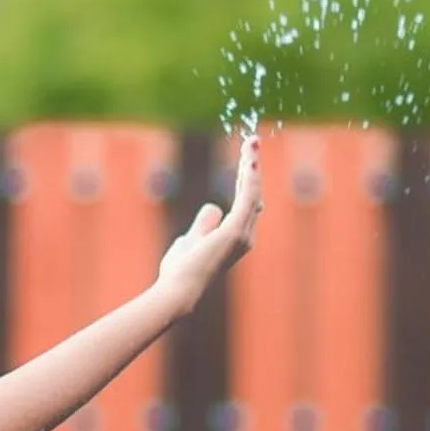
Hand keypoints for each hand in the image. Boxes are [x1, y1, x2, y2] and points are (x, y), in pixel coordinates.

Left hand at [154, 133, 262, 313]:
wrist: (177, 289)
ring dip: (251, 165)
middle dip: (251, 168)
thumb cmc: (180, 270)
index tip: (245, 160)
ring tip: (251, 141)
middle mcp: (245, 237)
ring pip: (251, 192)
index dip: (245, 181)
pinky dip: (250, 176)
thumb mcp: (191, 239)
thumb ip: (203, 224)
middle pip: (251, 195)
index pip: (244, 205)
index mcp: (235, 240)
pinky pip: (247, 197)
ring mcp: (242, 235)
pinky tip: (249, 158)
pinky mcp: (235, 231)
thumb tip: (215, 207)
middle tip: (251, 142)